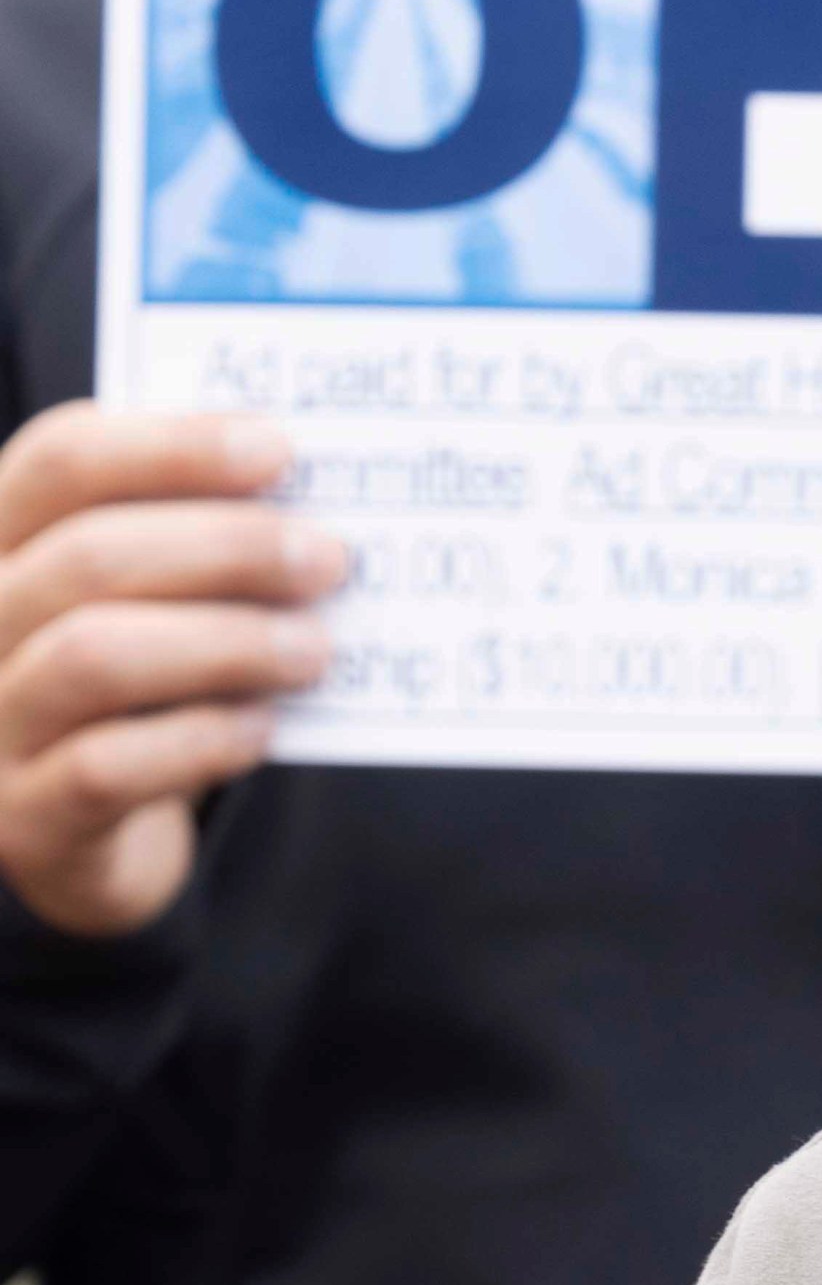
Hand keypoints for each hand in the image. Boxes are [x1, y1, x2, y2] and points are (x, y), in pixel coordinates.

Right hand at [0, 403, 343, 937]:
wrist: (92, 837)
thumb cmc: (142, 688)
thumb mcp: (153, 601)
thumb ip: (199, 545)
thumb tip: (310, 506)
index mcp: (3, 539)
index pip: (60, 458)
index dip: (172, 446)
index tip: (279, 449)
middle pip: (88, 555)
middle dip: (225, 547)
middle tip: (325, 559)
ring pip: (94, 656)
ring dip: (226, 644)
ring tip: (313, 649)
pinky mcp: (25, 819)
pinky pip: (106, 767)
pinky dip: (200, 739)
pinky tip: (261, 728)